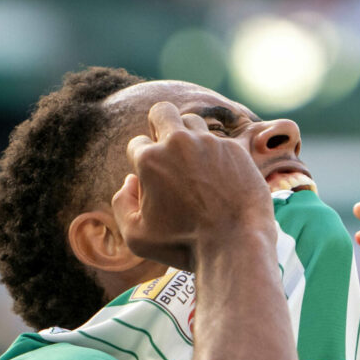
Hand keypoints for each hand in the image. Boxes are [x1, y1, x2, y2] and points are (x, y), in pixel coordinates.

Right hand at [112, 101, 274, 268]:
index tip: (155, 181)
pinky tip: (223, 176)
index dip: (143, 163)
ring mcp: (210, 143)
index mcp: (150, 159)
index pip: (137, 144)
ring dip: (191, 138)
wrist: (236, 246)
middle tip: (170, 150)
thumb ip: (122, 205)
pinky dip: (219, 156)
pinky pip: (223, 142)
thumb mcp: (137, 237)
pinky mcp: (237, 150)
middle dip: (161, 126)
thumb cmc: (185, 247)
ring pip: (193, 123)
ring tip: (197, 165)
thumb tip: (130, 181)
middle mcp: (179, 143)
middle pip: (162, 112)